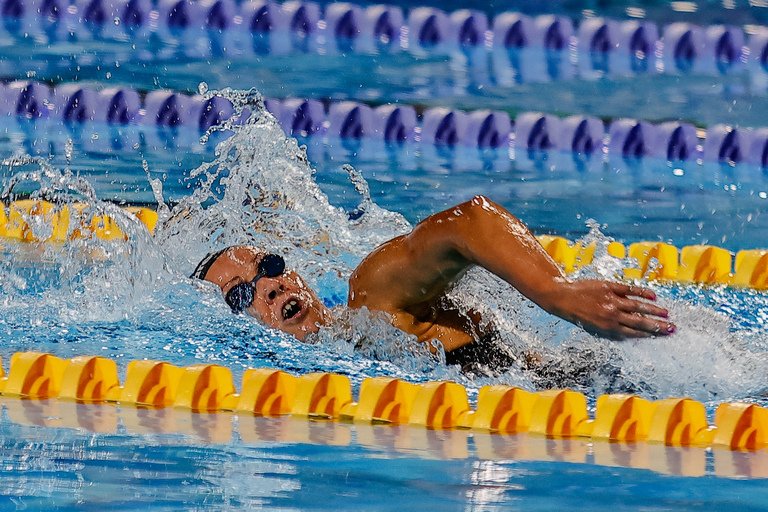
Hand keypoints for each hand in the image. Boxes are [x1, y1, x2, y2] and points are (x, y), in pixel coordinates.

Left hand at [549, 279, 674, 339]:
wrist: (562, 298)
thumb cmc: (579, 315)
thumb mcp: (594, 328)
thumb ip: (612, 331)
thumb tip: (631, 335)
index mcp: (608, 328)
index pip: (634, 332)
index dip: (650, 334)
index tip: (663, 335)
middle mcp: (611, 315)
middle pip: (639, 322)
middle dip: (657, 326)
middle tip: (672, 328)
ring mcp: (611, 301)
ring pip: (637, 306)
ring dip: (654, 310)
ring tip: (666, 313)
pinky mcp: (609, 287)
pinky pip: (629, 290)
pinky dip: (642, 293)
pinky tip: (653, 296)